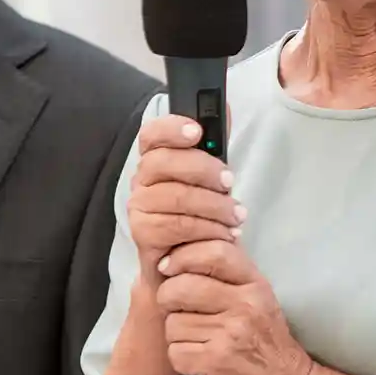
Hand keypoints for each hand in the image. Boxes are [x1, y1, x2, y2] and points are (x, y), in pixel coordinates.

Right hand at [129, 114, 243, 278]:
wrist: (187, 265)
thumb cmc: (199, 217)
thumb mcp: (210, 178)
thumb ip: (214, 146)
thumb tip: (224, 109)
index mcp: (155, 160)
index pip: (151, 135)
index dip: (171, 128)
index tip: (197, 131)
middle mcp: (141, 181)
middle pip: (163, 162)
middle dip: (203, 169)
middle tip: (229, 181)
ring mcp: (138, 207)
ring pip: (175, 197)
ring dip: (213, 205)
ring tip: (236, 215)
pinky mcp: (142, 234)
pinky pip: (176, 226)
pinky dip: (206, 229)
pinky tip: (224, 233)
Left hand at [156, 239, 314, 374]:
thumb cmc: (266, 337)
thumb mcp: (258, 296)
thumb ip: (228, 271)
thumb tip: (185, 244)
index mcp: (255, 284)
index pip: (214, 252)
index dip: (183, 256)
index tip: (168, 268)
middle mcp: (246, 305)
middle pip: (181, 287)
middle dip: (168, 298)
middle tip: (177, 308)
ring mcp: (231, 335)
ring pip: (173, 323)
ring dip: (176, 333)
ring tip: (197, 338)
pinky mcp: (216, 363)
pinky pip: (174, 351)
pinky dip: (181, 357)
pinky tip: (199, 358)